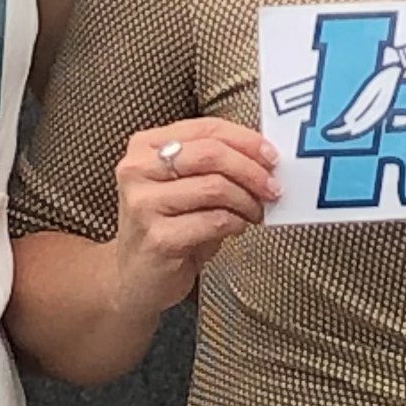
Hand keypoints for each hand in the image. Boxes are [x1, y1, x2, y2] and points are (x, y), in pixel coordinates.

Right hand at [108, 120, 277, 321]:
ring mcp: (143, 203)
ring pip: (215, 187)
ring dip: (246, 200)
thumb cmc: (167, 224)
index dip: (245, 140)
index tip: (271, 156)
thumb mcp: (184, 184)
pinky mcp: (157, 237)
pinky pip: (213, 221)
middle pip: (211, 154)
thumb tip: (263, 156)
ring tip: (255, 211)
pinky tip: (237, 227)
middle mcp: (138, 169)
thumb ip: (213, 162)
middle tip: (272, 187)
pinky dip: (235, 223)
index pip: (206, 128)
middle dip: (251, 170)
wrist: (133, 277)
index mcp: (145, 145)